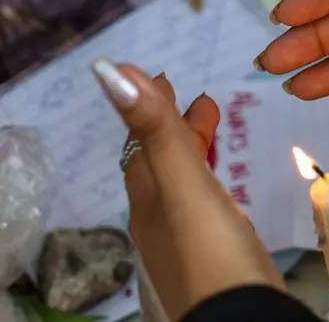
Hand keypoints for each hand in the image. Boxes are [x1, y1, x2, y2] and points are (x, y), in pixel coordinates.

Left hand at [94, 62, 283, 319]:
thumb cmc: (212, 252)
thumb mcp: (184, 183)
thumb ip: (154, 129)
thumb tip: (106, 69)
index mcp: (148, 197)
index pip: (141, 141)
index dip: (150, 106)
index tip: (164, 75)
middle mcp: (158, 219)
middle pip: (159, 161)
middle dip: (173, 125)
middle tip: (196, 97)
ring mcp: (183, 242)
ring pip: (179, 185)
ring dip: (191, 151)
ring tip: (211, 129)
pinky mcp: (210, 259)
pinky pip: (199, 207)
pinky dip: (206, 182)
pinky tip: (221, 191)